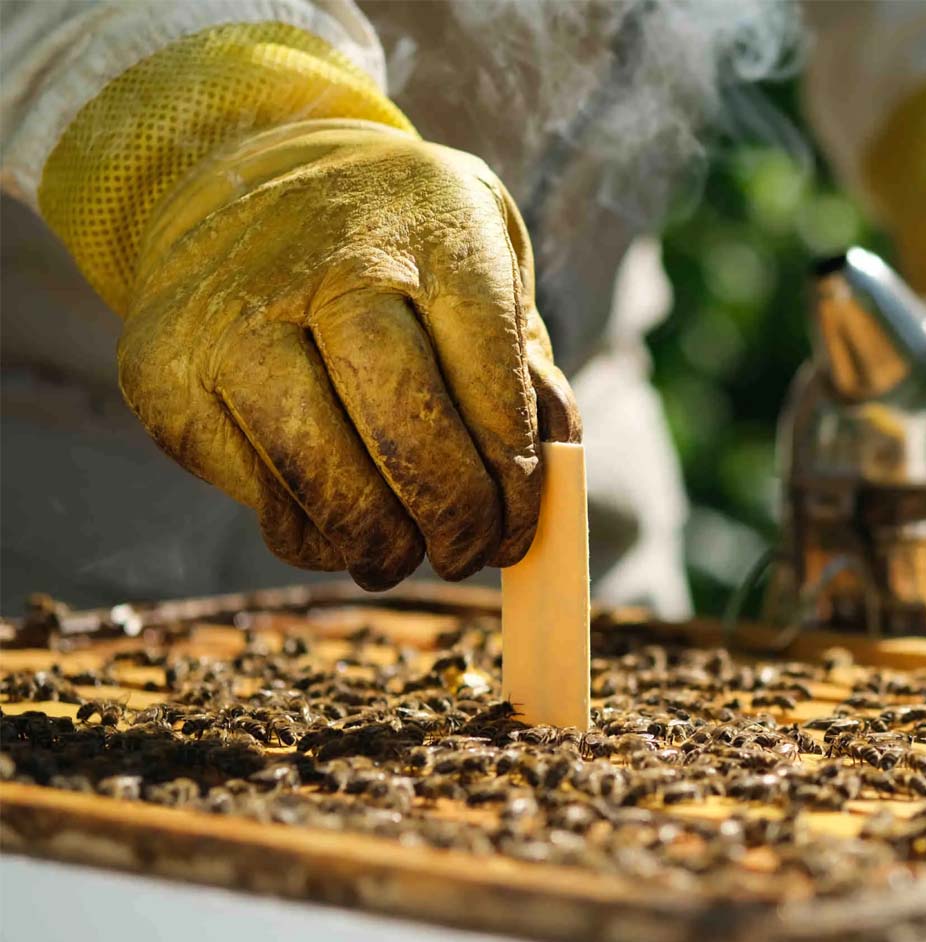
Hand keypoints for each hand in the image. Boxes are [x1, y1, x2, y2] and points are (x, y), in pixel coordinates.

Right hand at [119, 121, 579, 589]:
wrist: (237, 184)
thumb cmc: (392, 244)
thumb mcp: (481, 258)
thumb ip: (521, 361)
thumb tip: (540, 479)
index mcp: (432, 225)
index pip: (492, 379)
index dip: (514, 475)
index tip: (516, 521)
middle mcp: (324, 263)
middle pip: (406, 430)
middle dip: (452, 517)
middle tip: (468, 552)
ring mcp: (231, 320)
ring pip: (322, 476)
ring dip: (380, 545)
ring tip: (403, 554)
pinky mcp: (166, 378)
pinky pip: (261, 496)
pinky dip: (312, 536)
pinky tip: (339, 525)